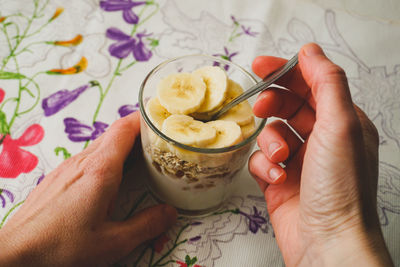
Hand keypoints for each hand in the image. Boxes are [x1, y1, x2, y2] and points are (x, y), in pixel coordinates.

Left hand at [0, 112, 176, 265]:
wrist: (15, 254)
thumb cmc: (61, 247)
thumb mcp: (112, 242)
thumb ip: (146, 225)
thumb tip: (169, 213)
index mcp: (101, 170)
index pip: (125, 129)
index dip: (145, 118)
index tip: (162, 117)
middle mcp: (83, 162)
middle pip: (115, 134)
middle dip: (140, 133)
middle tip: (160, 141)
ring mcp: (68, 168)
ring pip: (102, 145)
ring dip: (123, 147)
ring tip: (142, 158)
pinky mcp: (59, 177)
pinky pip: (89, 158)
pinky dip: (107, 158)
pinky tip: (112, 178)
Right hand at [248, 43, 392, 265]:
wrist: (327, 242)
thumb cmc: (341, 189)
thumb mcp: (341, 125)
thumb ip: (327, 82)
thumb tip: (310, 52)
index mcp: (342, 122)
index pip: (311, 84)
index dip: (285, 71)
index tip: (261, 65)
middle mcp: (321, 140)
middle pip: (287, 105)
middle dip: (272, 104)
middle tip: (260, 106)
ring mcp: (298, 160)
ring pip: (271, 132)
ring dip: (270, 141)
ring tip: (280, 157)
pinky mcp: (278, 180)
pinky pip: (260, 159)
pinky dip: (264, 165)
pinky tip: (277, 177)